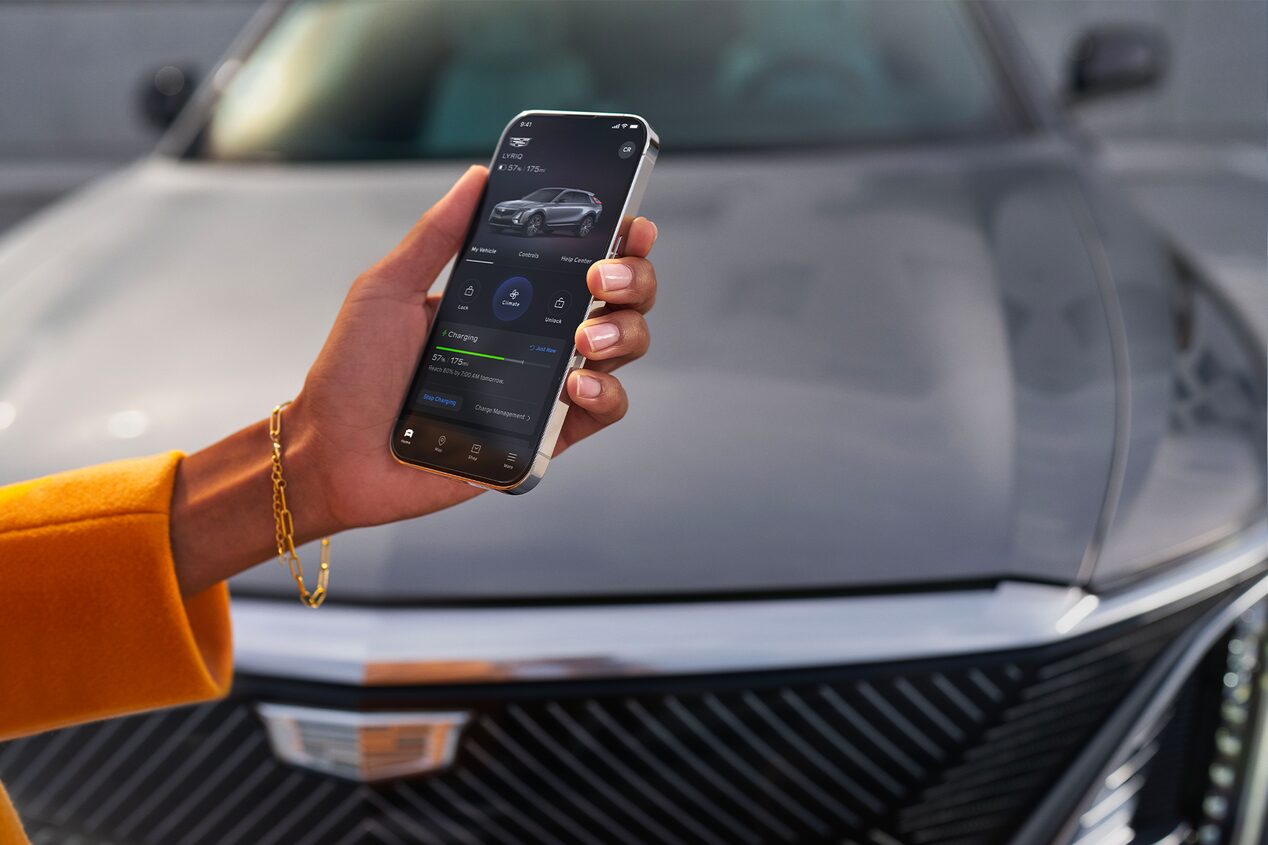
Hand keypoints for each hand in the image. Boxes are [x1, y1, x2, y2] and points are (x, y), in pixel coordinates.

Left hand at [290, 165, 658, 528]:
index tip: (628, 223)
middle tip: (600, 279)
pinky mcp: (545, 436)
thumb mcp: (387, 289)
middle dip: (631, 279)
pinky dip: (606, 393)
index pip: (577, 262)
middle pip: (618, 300)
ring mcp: (543, 386)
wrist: (334, 452)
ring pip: (623, 349)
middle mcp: (534, 338)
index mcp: (504, 299)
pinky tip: (578, 383)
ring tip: (587, 336)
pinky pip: (602, 411)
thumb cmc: (351, 375)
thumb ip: (436, 235)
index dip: (615, 241)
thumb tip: (477, 177)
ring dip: (624, 332)